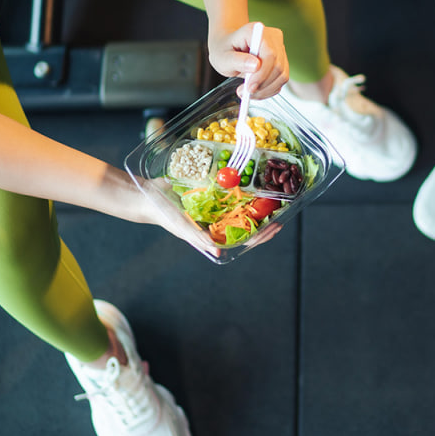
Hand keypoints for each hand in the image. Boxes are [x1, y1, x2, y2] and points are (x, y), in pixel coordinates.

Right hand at [128, 172, 285, 257]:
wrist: (150, 196)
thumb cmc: (165, 216)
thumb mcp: (181, 227)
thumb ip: (198, 239)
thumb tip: (216, 251)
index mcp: (215, 235)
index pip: (244, 240)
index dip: (261, 236)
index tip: (275, 227)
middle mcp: (220, 223)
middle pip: (249, 224)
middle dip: (266, 220)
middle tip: (283, 210)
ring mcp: (218, 208)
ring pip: (244, 209)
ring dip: (260, 205)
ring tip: (276, 198)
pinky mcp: (214, 194)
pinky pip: (234, 193)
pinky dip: (245, 190)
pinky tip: (257, 184)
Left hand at [208, 22, 288, 98]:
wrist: (228, 46)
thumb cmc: (224, 49)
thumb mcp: (222, 57)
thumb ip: (237, 61)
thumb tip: (256, 66)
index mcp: (256, 31)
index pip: (270, 54)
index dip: (262, 74)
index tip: (249, 88)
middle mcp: (272, 37)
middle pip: (278, 66)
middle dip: (262, 85)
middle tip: (244, 93)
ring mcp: (279, 48)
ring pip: (282, 75)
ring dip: (266, 89)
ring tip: (248, 92)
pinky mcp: (282, 59)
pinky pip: (281, 79)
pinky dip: (269, 89)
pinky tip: (256, 89)